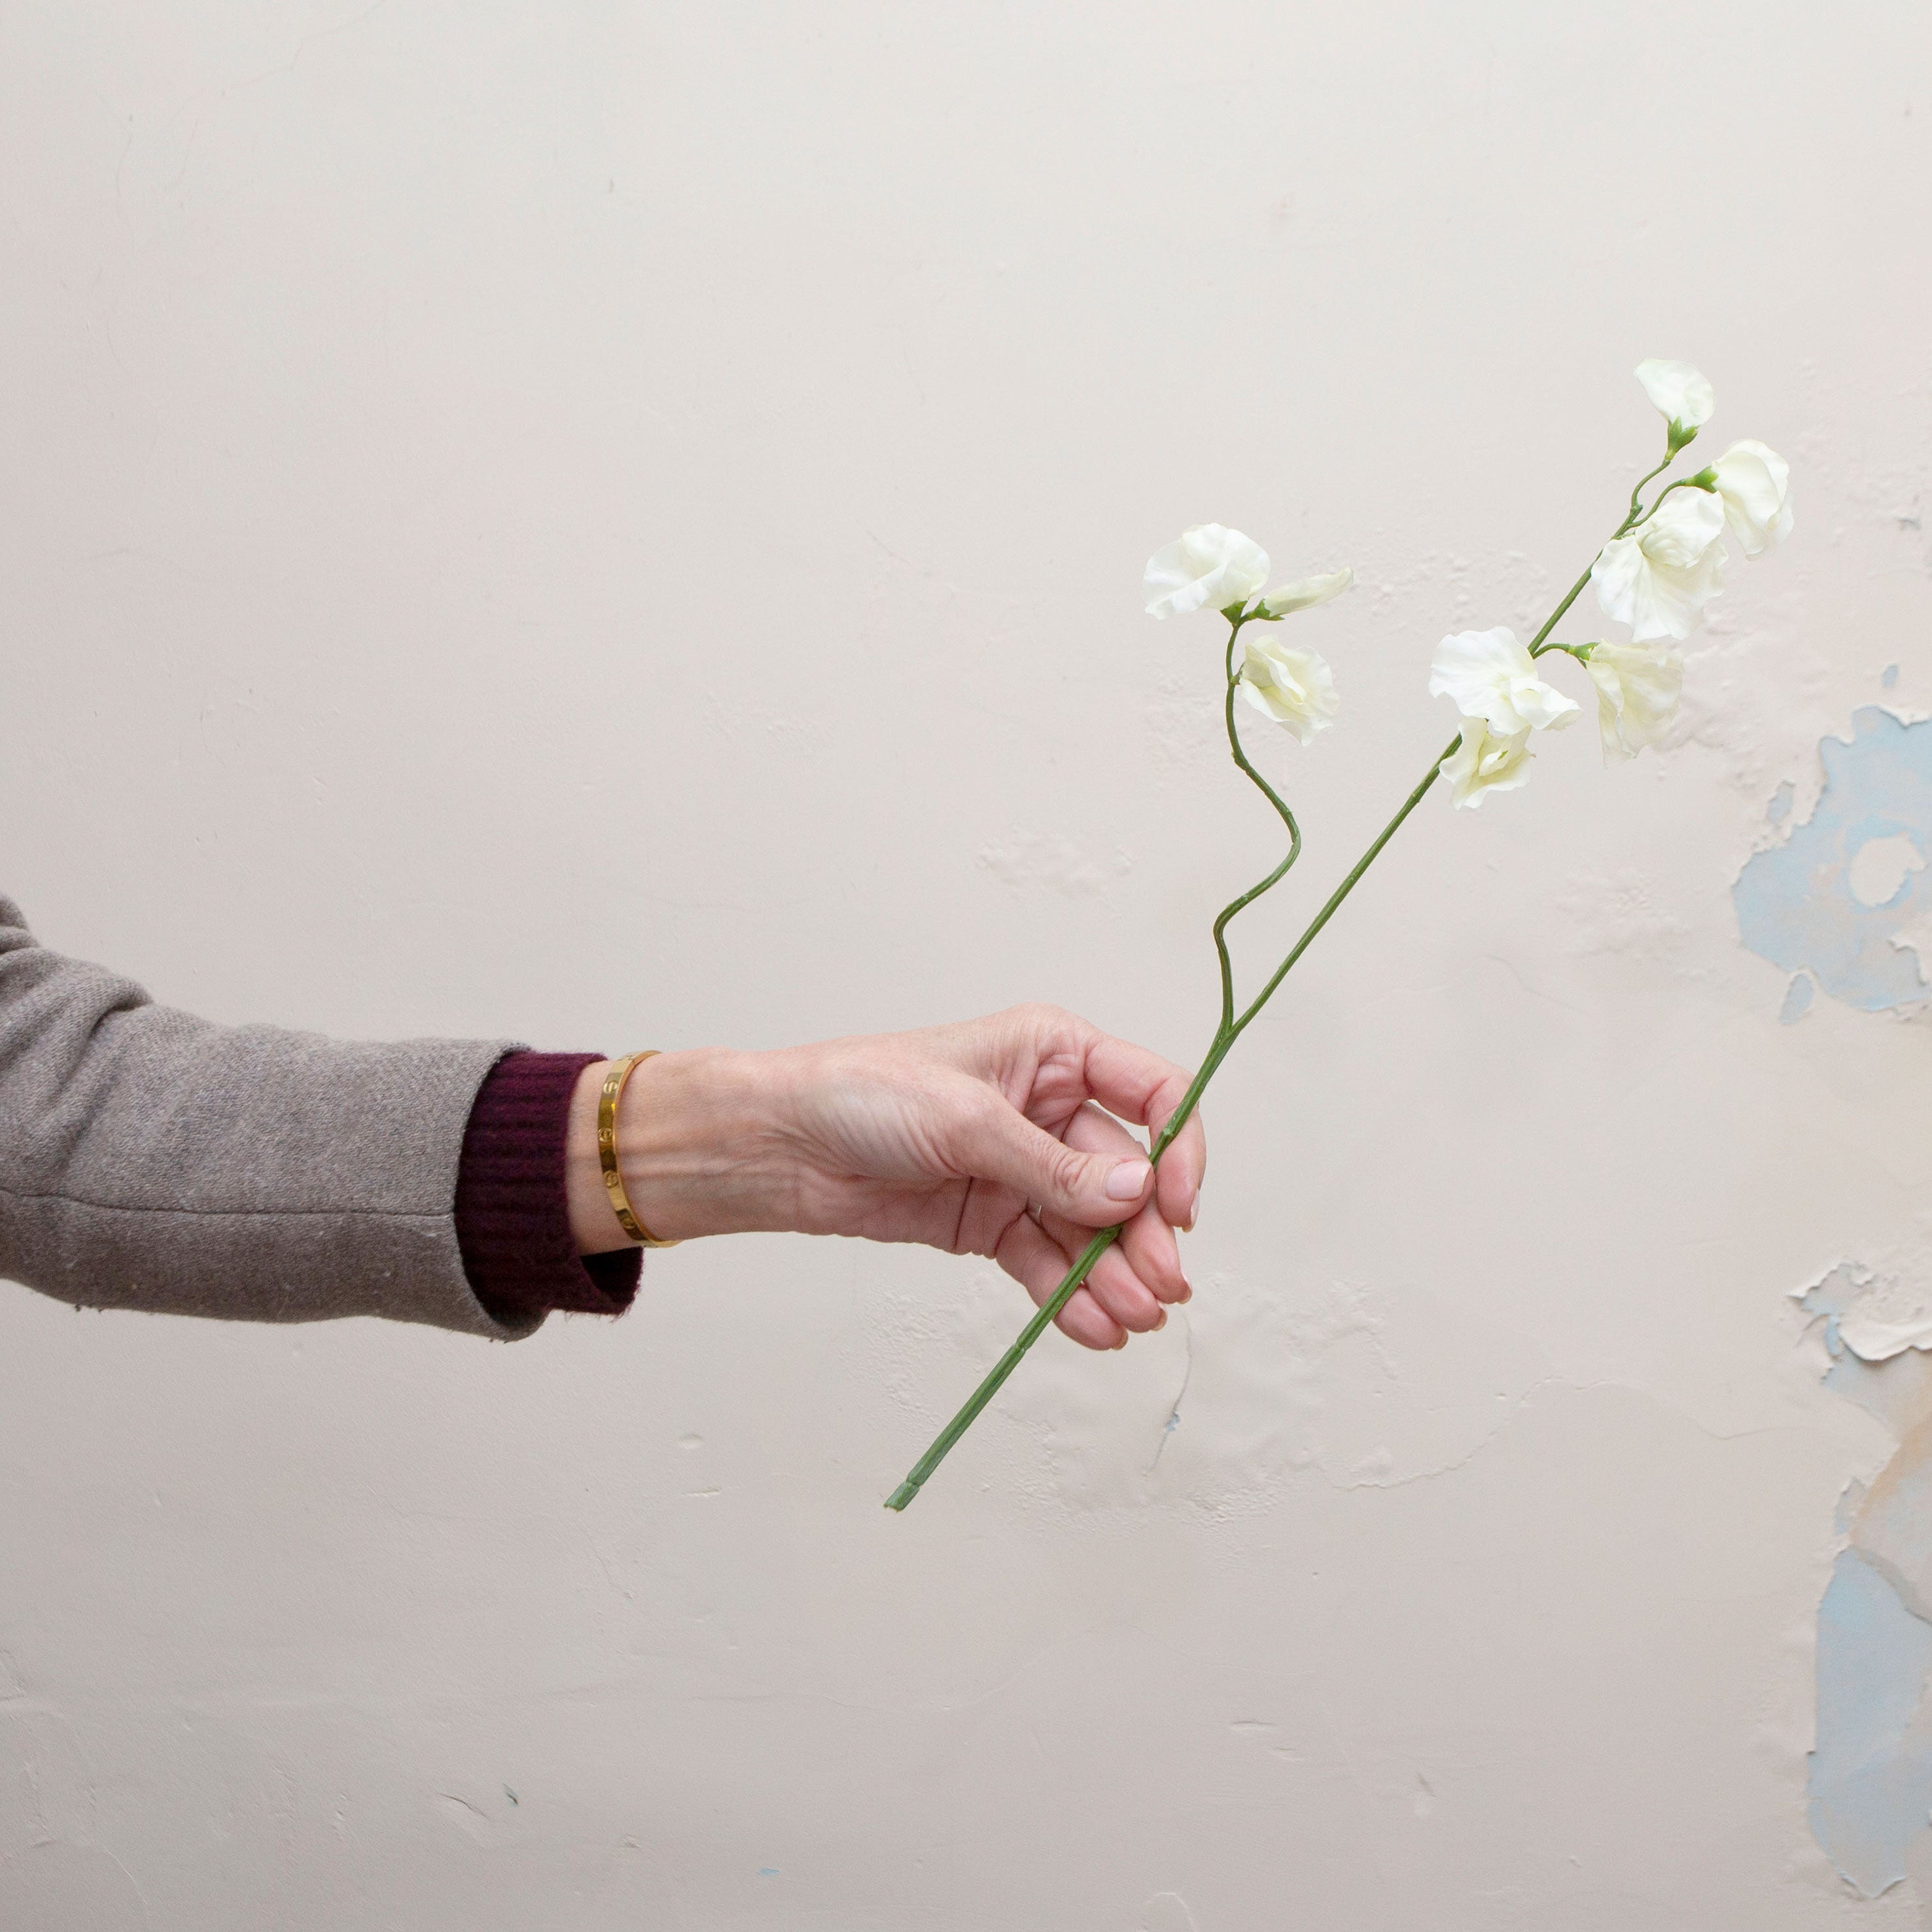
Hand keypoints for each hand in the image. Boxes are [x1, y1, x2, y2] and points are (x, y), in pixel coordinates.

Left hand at [566, 1005, 1205, 1350]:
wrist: (780, 1147)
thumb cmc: (860, 1093)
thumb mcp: (966, 1120)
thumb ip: (1053, 1164)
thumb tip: (1134, 1192)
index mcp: (1053, 1053)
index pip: (1151, 1093)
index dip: (1178, 1146)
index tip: (1178, 1203)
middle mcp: (1048, 1109)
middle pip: (1126, 1175)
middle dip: (1146, 1233)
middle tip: (1161, 1287)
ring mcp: (1022, 1170)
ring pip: (1091, 1228)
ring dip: (1114, 1275)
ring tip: (1131, 1320)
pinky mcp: (992, 1221)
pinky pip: (1047, 1260)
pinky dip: (1071, 1294)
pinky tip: (1094, 1327)